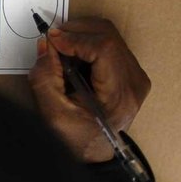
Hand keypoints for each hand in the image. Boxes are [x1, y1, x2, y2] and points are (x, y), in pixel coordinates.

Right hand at [28, 18, 150, 162]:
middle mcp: (134, 81)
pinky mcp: (130, 69)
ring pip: (108, 33)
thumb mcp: (52, 113)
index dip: (75, 39)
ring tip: (62, 51)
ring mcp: (135, 74)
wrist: (94, 150)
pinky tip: (73, 57)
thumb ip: (45, 77)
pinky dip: (85, 41)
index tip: (51, 40)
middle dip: (75, 32)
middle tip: (52, 43)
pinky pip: (108, 41)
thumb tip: (45, 44)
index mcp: (119, 95)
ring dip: (79, 35)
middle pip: (107, 35)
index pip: (104, 49)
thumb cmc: (75, 137)